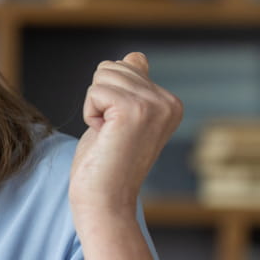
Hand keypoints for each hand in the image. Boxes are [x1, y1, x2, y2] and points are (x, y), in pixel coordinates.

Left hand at [69, 51, 182, 226]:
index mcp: (170, 102)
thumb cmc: (106, 163)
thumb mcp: (122, 118)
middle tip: (110, 133)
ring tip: (108, 135)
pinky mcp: (134, 110)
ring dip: (94, 107)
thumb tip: (135, 57)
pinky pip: (94, 91)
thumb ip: (132, 87)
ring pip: (102, 76)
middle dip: (100, 99)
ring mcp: (154, 105)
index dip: (109, 95)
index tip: (119, 128)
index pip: (128, 65)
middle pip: (113, 67)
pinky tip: (103, 136)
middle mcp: (169, 102)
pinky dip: (89, 114)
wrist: (105, 201)